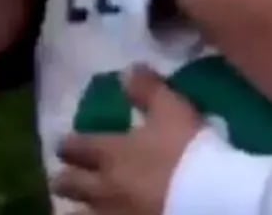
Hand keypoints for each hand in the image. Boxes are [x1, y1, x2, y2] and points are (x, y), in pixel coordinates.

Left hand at [53, 66, 201, 214]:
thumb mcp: (173, 110)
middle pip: (65, 184)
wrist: (206, 196)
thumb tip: (128, 70)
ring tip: (86, 204)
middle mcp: (100, 185)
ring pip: (74, 213)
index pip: (73, 146)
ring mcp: (108, 214)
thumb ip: (148, 90)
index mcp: (110, 151)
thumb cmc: (187, 149)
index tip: (69, 142)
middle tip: (73, 174)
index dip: (69, 143)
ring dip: (76, 206)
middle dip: (66, 177)